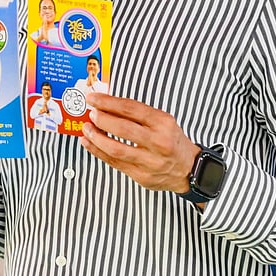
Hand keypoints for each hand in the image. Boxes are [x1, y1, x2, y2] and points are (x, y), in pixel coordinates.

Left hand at [81, 93, 199, 193]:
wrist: (188, 169)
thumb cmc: (172, 141)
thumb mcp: (163, 121)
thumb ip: (138, 114)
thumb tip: (107, 105)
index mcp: (163, 123)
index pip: (131, 109)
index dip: (108, 102)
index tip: (94, 98)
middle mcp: (158, 142)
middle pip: (123, 129)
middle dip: (102, 119)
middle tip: (90, 114)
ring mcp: (150, 162)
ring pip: (116, 149)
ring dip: (96, 138)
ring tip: (86, 129)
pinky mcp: (141, 176)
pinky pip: (114, 163)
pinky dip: (98, 152)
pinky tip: (89, 143)